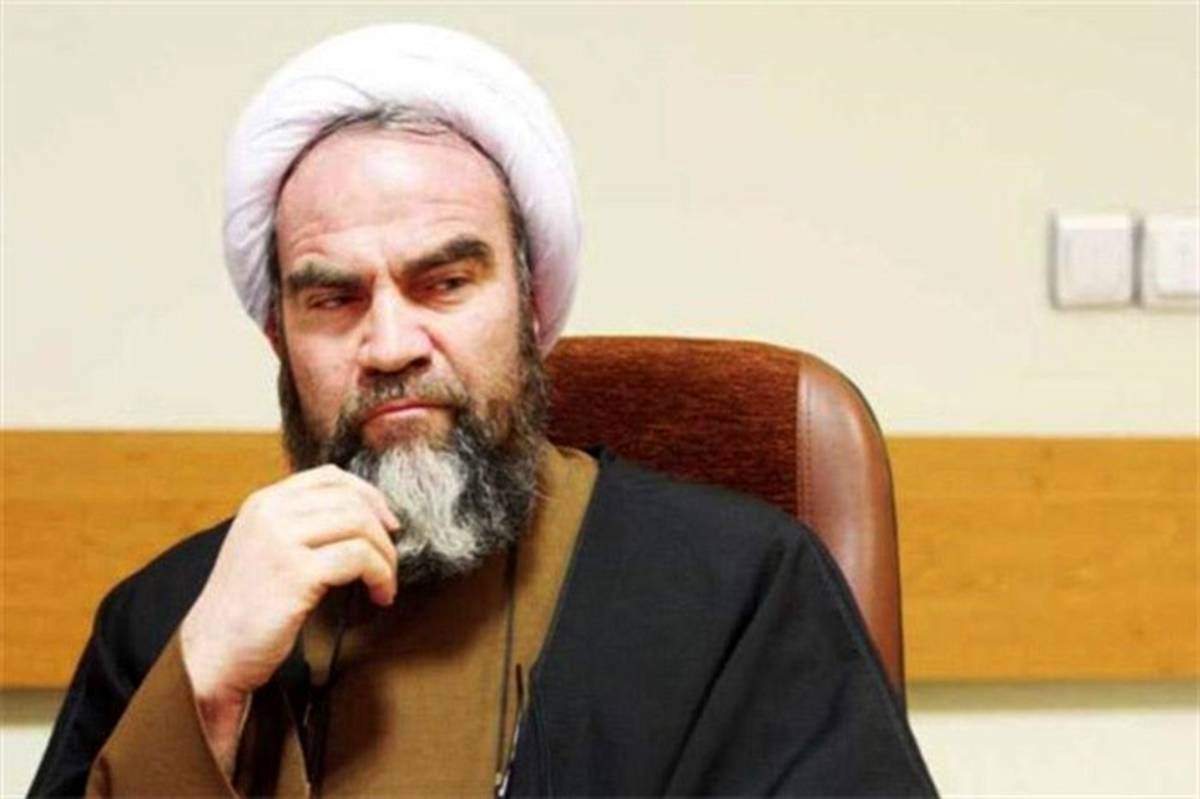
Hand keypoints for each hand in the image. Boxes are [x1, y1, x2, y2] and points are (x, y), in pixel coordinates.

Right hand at [178, 465, 399, 770]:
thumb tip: (363, 517)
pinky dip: (380, 576)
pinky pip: (358, 559)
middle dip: (382, 532)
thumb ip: (299, 525)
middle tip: (389, 562)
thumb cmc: (245, 608)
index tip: (386, 523)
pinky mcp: (295, 573)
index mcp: (264, 502)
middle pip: (352, 501)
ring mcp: (281, 540)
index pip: (330, 477)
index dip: (369, 496)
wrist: (213, 653)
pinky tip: (379, 596)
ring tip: (385, 583)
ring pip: (360, 526)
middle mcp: (270, 513)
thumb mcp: (265, 548)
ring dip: (385, 557)